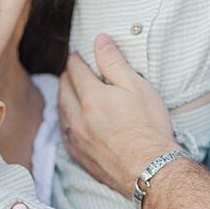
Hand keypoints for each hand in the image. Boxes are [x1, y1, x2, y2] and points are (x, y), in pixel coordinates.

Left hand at [59, 33, 179, 198]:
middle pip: (63, 90)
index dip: (76, 60)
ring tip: (68, 89)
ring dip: (62, 96)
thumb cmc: (148, 126)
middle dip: (66, 76)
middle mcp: (77, 117)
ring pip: (60, 110)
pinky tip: (69, 117)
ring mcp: (75, 137)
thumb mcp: (136, 86)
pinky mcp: (78, 153)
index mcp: (91, 98)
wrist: (148, 168)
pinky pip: (63, 131)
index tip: (77, 54)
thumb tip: (99, 40)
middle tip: (71, 69)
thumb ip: (114, 62)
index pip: (76, 71)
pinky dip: (64, 118)